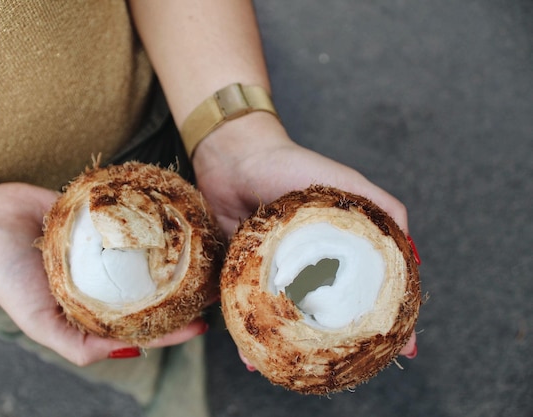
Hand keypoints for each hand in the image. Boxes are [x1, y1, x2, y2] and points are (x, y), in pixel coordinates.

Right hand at [0, 184, 206, 365]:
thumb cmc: (6, 278)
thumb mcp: (41, 324)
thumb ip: (80, 346)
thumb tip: (135, 351)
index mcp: (92, 306)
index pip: (141, 323)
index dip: (173, 328)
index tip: (203, 324)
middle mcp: (103, 277)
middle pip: (151, 288)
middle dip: (183, 292)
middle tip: (213, 288)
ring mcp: (104, 245)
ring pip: (148, 252)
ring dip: (176, 255)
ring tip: (206, 255)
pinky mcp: (101, 215)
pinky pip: (133, 217)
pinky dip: (153, 220)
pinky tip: (178, 221)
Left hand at [192, 112, 417, 366]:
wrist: (235, 158)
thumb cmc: (293, 165)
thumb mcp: (347, 183)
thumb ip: (384, 209)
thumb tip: (414, 254)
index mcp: (337, 249)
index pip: (368, 289)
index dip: (388, 319)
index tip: (404, 347)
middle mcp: (308, 265)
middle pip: (326, 312)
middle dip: (336, 344)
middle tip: (345, 367)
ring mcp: (276, 272)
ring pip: (286, 319)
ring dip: (289, 348)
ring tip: (293, 369)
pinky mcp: (242, 273)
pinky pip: (247, 309)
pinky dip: (248, 333)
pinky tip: (249, 356)